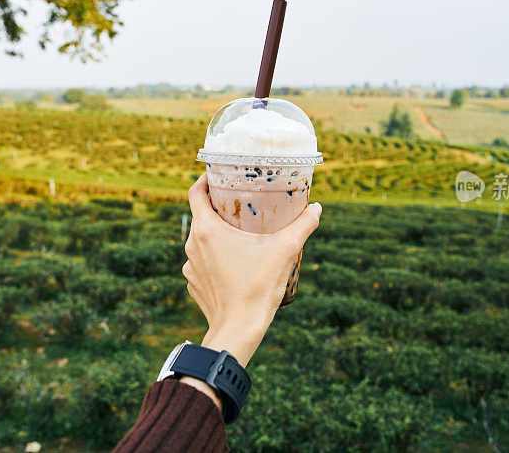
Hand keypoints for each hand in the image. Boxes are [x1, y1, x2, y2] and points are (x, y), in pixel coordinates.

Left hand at [182, 173, 321, 366]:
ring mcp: (191, 268)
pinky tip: (234, 263)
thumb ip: (302, 226)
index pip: (195, 193)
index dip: (205, 180)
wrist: (238, 332)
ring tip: (239, 235)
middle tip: (239, 203)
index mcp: (206, 231)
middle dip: (218, 208)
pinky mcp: (194, 285)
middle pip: (200, 217)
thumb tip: (317, 209)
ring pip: (201, 242)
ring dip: (217, 236)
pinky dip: (215, 259)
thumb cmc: (257, 289)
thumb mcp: (285, 252)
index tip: (217, 176)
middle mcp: (192, 246)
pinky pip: (202, 264)